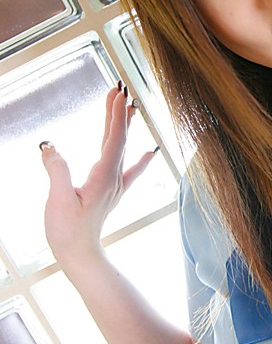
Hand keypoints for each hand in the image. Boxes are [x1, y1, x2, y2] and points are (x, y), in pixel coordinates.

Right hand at [40, 84, 156, 267]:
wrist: (80, 255)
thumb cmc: (68, 231)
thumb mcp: (58, 200)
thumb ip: (56, 170)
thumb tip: (49, 145)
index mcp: (103, 176)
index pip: (114, 138)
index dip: (116, 114)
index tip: (118, 93)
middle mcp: (114, 178)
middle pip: (121, 138)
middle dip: (120, 112)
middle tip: (120, 88)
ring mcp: (114, 185)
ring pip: (123, 148)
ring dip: (125, 126)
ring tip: (130, 106)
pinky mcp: (111, 192)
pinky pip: (130, 169)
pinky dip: (140, 157)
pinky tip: (150, 151)